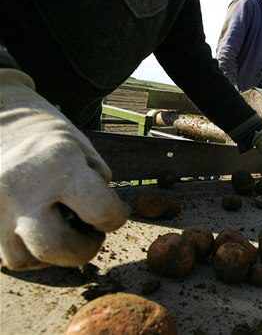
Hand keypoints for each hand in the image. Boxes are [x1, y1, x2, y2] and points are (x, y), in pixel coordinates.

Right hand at [0, 69, 129, 270]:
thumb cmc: (49, 136)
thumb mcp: (84, 152)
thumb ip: (96, 188)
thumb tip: (99, 224)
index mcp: (59, 165)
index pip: (102, 212)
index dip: (117, 218)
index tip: (115, 213)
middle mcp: (22, 188)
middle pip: (57, 248)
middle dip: (85, 249)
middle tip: (92, 233)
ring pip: (26, 258)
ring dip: (53, 254)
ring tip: (62, 230)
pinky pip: (6, 255)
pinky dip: (28, 251)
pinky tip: (39, 231)